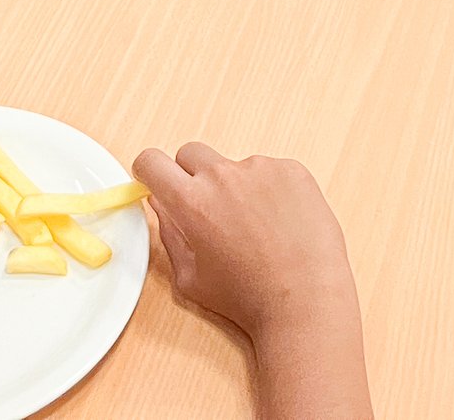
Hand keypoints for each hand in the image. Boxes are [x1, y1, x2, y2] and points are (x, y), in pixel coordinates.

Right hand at [134, 145, 359, 345]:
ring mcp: (261, 167)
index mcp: (191, 202)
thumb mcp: (191, 278)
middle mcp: (223, 175)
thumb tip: (161, 202)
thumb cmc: (247, 298)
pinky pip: (270, 171)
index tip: (155, 179)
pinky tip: (282, 223)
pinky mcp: (292, 169)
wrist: (304, 300)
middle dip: (192, 176)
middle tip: (209, 209)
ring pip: (234, 166)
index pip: (152, 161)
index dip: (149, 170)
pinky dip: (271, 190)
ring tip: (258, 229)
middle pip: (191, 154)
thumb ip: (170, 234)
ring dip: (237, 187)